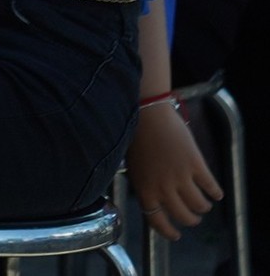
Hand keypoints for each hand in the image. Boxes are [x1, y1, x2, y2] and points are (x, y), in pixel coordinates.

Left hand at [127, 102, 220, 240]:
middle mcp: (163, 187)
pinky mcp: (196, 165)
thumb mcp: (132, 166)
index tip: (176, 235)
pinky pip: (211, 187)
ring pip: (199, 205)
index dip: (168, 231)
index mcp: (144, 189)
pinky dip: (215, 193)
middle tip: (193, 217)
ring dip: (203, 207)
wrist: (146, 113)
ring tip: (203, 204)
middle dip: (190, 220)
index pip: (157, 220)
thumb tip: (154, 201)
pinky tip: (215, 193)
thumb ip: (143, 184)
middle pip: (183, 216)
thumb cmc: (135, 136)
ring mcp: (180, 177)